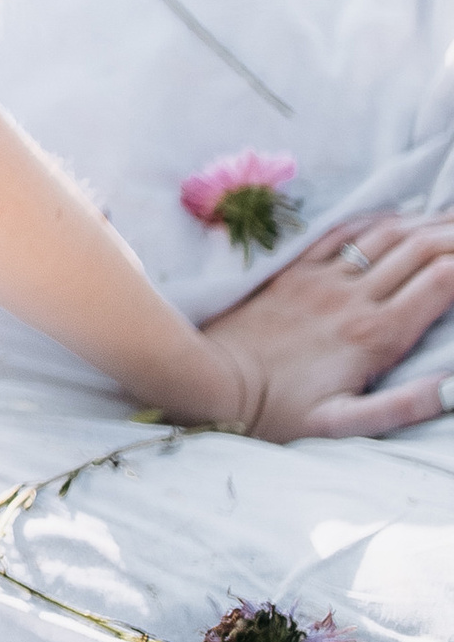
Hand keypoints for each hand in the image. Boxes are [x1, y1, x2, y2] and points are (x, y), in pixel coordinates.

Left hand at [201, 212, 453, 440]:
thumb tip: (453, 389)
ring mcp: (322, 279)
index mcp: (375, 335)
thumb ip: (403, 407)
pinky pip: (342, 233)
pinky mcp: (294, 272)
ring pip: (386, 235)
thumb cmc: (279, 412)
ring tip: (450, 217)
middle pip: (420, 249)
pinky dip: (376, 220)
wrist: (212, 382)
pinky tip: (394, 216)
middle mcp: (354, 298)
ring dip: (424, 222)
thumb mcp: (344, 424)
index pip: (441, 281)